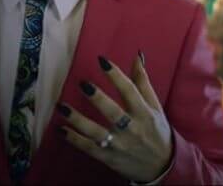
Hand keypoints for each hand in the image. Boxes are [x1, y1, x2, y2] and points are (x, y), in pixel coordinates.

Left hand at [58, 53, 172, 183]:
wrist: (162, 166)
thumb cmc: (157, 131)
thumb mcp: (155, 106)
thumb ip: (143, 81)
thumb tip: (137, 55)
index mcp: (144, 113)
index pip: (130, 91)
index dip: (116, 75)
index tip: (102, 61)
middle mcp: (131, 129)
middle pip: (113, 112)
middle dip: (97, 98)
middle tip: (82, 84)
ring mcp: (119, 144)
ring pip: (96, 132)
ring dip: (77, 119)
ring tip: (62, 106)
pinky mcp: (109, 157)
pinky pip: (89, 148)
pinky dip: (74, 139)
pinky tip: (60, 129)